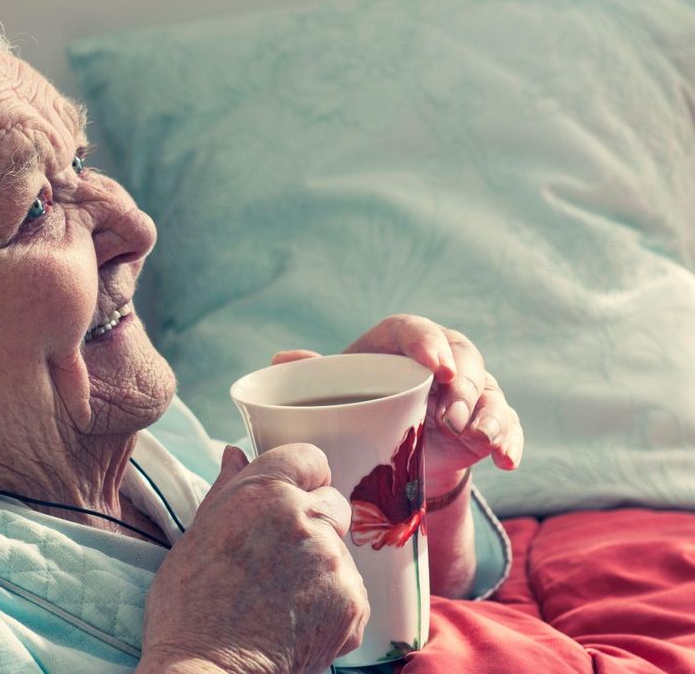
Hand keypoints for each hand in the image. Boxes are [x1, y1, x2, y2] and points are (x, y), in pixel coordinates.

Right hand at [139, 445, 368, 673]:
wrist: (207, 671)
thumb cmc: (189, 606)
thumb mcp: (197, 535)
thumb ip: (227, 489)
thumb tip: (235, 454)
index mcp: (264, 493)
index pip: (308, 457)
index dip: (299, 477)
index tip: (286, 498)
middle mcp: (307, 520)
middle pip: (331, 503)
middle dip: (311, 522)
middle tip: (275, 557)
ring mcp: (334, 564)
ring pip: (339, 550)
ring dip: (319, 565)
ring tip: (279, 597)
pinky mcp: (354, 604)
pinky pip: (350, 589)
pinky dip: (330, 602)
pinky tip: (295, 618)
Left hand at [272, 314, 523, 496]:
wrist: (388, 452)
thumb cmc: (356, 408)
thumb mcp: (333, 392)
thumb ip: (312, 375)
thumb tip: (282, 359)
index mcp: (398, 343)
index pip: (415, 330)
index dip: (427, 343)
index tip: (435, 366)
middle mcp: (441, 358)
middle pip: (462, 357)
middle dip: (463, 384)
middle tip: (452, 414)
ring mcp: (469, 389)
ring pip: (489, 392)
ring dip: (488, 414)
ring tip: (477, 438)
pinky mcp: (488, 419)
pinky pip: (507, 425)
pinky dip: (509, 441)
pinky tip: (505, 459)